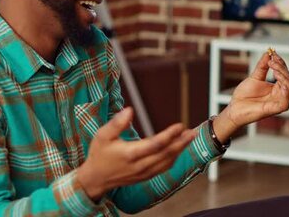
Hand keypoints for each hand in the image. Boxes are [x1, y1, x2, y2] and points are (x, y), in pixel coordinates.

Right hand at [77, 107, 195, 200]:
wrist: (96, 178)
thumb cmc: (99, 154)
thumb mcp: (102, 135)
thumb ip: (117, 123)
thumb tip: (130, 110)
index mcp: (130, 154)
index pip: (155, 145)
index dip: (169, 135)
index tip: (179, 125)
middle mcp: (139, 165)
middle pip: (166, 154)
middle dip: (181, 143)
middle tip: (192, 132)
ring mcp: (144, 172)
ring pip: (167, 162)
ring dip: (180, 150)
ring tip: (189, 138)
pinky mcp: (145, 176)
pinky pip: (163, 168)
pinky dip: (173, 158)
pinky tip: (178, 149)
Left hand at [213, 51, 288, 139]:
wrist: (234, 108)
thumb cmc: (244, 95)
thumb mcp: (254, 77)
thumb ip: (262, 66)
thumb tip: (268, 54)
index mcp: (277, 87)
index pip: (285, 74)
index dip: (281, 63)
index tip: (273, 54)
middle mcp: (280, 95)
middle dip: (282, 69)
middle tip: (271, 62)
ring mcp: (278, 102)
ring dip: (285, 78)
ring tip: (274, 70)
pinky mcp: (274, 110)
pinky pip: (285, 103)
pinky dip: (285, 93)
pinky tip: (279, 84)